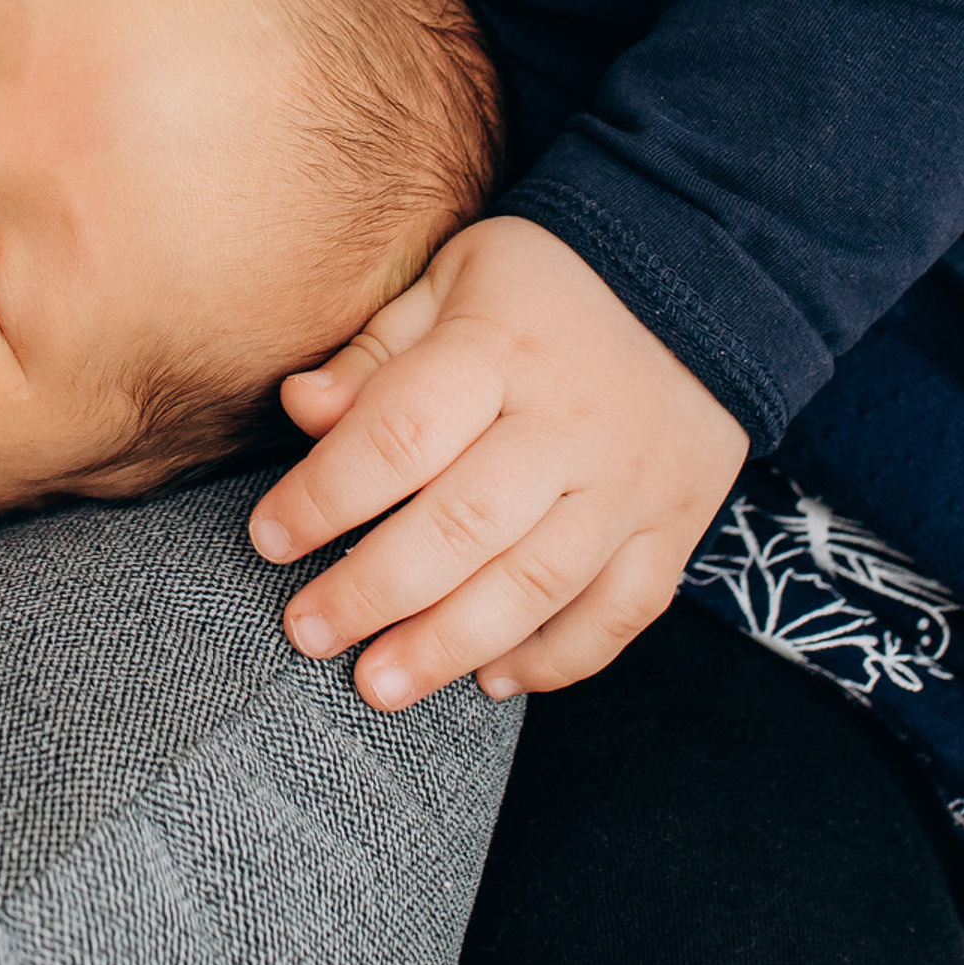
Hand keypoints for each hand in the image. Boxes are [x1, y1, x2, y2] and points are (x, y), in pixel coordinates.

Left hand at [249, 215, 748, 710]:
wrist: (694, 280)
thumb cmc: (539, 285)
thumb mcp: (449, 282)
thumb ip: (375, 353)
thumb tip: (299, 409)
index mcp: (498, 349)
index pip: (401, 434)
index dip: (326, 494)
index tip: (269, 538)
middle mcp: (568, 424)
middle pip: (464, 527)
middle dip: (375, 591)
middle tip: (308, 632)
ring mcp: (630, 483)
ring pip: (537, 585)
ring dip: (450, 645)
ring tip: (378, 683)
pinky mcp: (676, 524)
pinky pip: (621, 612)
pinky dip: (558, 658)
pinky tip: (492, 678)